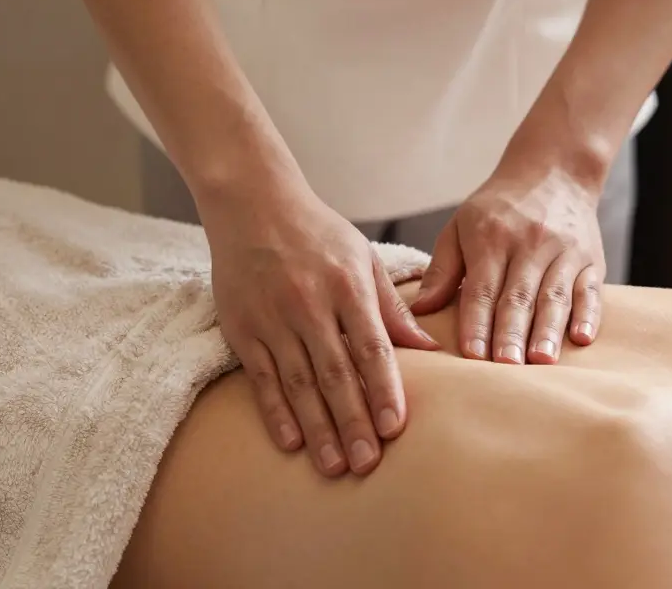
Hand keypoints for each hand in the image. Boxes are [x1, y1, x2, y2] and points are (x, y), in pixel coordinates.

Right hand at [200, 184, 438, 477]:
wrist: (252, 205)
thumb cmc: (316, 232)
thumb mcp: (362, 258)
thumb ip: (391, 306)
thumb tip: (429, 348)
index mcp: (347, 285)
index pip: (370, 347)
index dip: (383, 389)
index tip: (394, 427)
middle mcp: (309, 303)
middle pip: (335, 373)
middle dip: (352, 422)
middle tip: (367, 464)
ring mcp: (272, 318)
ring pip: (298, 383)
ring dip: (317, 428)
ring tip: (333, 467)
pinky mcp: (241, 328)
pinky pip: (261, 378)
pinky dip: (275, 411)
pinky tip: (291, 441)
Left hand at [411, 166, 604, 365]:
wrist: (553, 171)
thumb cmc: (498, 209)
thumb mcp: (460, 226)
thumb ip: (442, 269)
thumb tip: (420, 308)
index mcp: (491, 238)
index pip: (481, 288)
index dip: (476, 322)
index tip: (471, 355)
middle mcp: (529, 245)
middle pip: (518, 296)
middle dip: (511, 334)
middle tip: (505, 367)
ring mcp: (564, 252)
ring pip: (555, 297)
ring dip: (548, 331)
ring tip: (541, 362)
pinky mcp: (591, 260)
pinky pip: (591, 291)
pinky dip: (588, 315)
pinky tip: (581, 338)